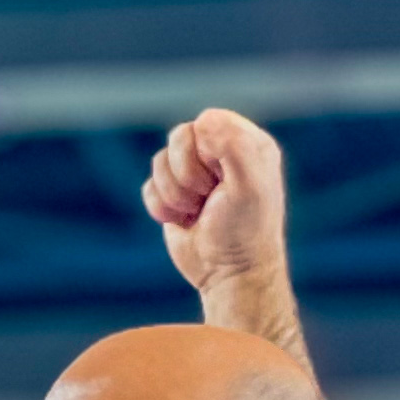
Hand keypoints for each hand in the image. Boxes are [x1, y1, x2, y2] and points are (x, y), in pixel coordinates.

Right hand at [143, 108, 304, 361]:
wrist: (230, 277)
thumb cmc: (245, 233)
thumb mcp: (249, 187)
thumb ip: (233, 145)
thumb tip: (203, 122)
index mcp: (249, 144)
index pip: (207, 122)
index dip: (204, 150)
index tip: (220, 179)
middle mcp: (223, 154)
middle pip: (179, 137)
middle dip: (187, 174)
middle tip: (208, 198)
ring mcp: (197, 175)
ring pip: (160, 161)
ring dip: (175, 194)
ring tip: (197, 213)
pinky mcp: (176, 196)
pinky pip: (150, 186)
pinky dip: (162, 207)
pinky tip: (184, 222)